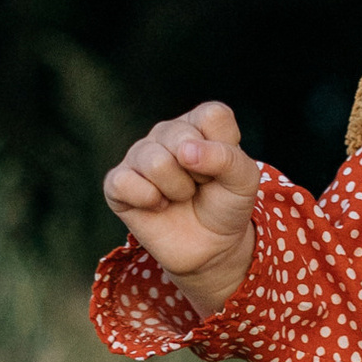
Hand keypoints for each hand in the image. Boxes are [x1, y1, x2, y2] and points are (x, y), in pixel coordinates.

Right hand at [103, 101, 261, 311]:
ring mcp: (139, 155)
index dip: (223, 148)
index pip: (212, 115)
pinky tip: (158, 204)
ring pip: (155, 161)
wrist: (211, 246)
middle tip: (200, 185)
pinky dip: (148, 200)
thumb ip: (227, 157)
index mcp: (198, 123)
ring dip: (177, 189)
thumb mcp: (244, 181)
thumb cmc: (226, 205)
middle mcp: (166, 132)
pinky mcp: (117, 182)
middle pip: (181, 137)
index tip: (224, 168)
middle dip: (199, 173)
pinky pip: (124, 182)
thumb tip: (185, 151)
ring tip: (181, 196)